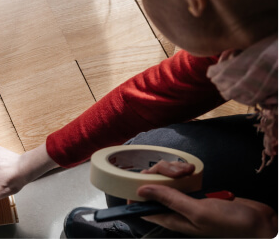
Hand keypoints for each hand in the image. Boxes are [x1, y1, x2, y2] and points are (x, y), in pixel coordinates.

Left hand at [137, 161, 277, 236]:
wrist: (259, 222)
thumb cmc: (231, 224)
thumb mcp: (198, 212)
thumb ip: (170, 200)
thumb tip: (141, 189)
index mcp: (170, 218)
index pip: (140, 205)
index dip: (135, 190)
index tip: (138, 177)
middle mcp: (173, 209)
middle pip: (153, 185)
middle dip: (159, 173)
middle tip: (177, 172)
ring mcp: (183, 199)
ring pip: (165, 178)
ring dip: (172, 170)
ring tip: (188, 170)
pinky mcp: (194, 190)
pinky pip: (179, 176)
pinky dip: (182, 170)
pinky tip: (191, 169)